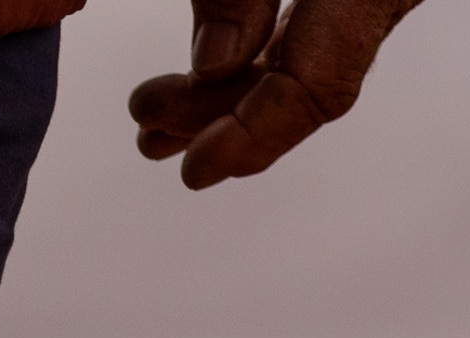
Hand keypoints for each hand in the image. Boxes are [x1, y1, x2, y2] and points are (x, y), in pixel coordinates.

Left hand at [129, 0, 418, 189]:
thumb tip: (214, 64)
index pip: (320, 85)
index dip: (252, 137)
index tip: (194, 170)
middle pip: (311, 84)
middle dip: (222, 119)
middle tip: (149, 132)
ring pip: (310, 63)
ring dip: (230, 98)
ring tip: (157, 122)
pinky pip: (313, 35)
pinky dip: (256, 64)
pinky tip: (206, 83)